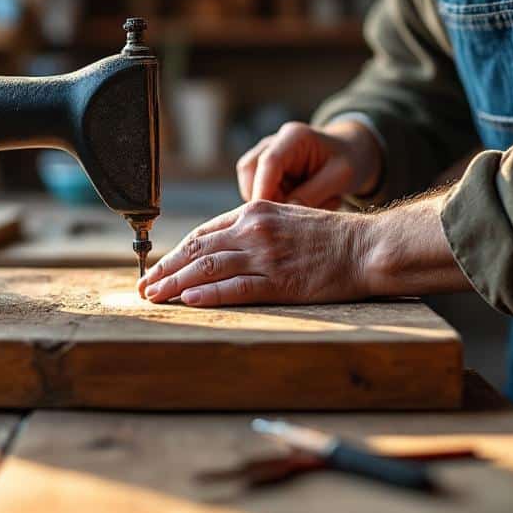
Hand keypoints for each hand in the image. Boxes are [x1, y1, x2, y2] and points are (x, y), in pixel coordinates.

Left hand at [136, 200, 369, 306]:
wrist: (366, 247)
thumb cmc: (329, 237)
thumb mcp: (286, 218)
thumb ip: (255, 230)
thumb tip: (223, 249)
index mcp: (254, 211)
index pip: (203, 234)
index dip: (176, 252)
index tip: (158, 268)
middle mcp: (254, 230)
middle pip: (197, 250)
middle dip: (166, 269)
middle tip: (145, 287)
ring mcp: (265, 255)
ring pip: (208, 269)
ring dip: (176, 284)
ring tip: (157, 297)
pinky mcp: (279, 280)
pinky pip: (236, 288)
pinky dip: (209, 295)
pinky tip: (189, 301)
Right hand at [236, 120, 381, 207]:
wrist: (351, 154)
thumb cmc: (349, 161)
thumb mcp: (340, 177)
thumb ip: (312, 194)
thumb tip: (283, 215)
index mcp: (294, 136)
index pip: (268, 163)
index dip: (264, 191)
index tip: (270, 218)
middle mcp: (273, 142)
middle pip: (250, 172)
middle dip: (268, 199)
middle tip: (296, 215)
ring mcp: (265, 156)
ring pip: (250, 185)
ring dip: (272, 203)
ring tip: (307, 205)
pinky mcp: (264, 172)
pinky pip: (259, 193)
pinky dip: (277, 204)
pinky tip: (303, 203)